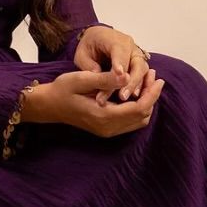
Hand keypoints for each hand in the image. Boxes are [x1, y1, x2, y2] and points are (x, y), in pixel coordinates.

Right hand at [23, 67, 165, 138]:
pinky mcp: (106, 129)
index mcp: (104, 115)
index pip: (139, 108)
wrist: (48, 105)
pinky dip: (138, 108)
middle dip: (152, 96)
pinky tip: (136, 91)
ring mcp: (107, 131)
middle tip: (153, 75)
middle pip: (142, 116)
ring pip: (138, 121)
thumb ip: (105, 79)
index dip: (152, 93)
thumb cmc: (63, 89)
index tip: (157, 77)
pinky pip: (130, 122)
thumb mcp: (82, 79)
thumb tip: (126, 75)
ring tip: (147, 81)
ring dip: (147, 102)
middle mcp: (108, 128)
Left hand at [73, 25, 153, 104]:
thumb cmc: (89, 46)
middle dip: (130, 81)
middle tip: (122, 96)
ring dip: (135, 86)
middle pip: (137, 63)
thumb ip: (89, 65)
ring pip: (142, 71)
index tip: (119, 74)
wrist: (97, 40)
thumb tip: (98, 78)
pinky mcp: (139, 66)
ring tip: (124, 98)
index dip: (120, 63)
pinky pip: (143, 77)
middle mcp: (130, 47)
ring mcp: (136, 56)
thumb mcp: (82, 54)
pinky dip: (139, 87)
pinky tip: (133, 98)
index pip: (120, 51)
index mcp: (115, 40)